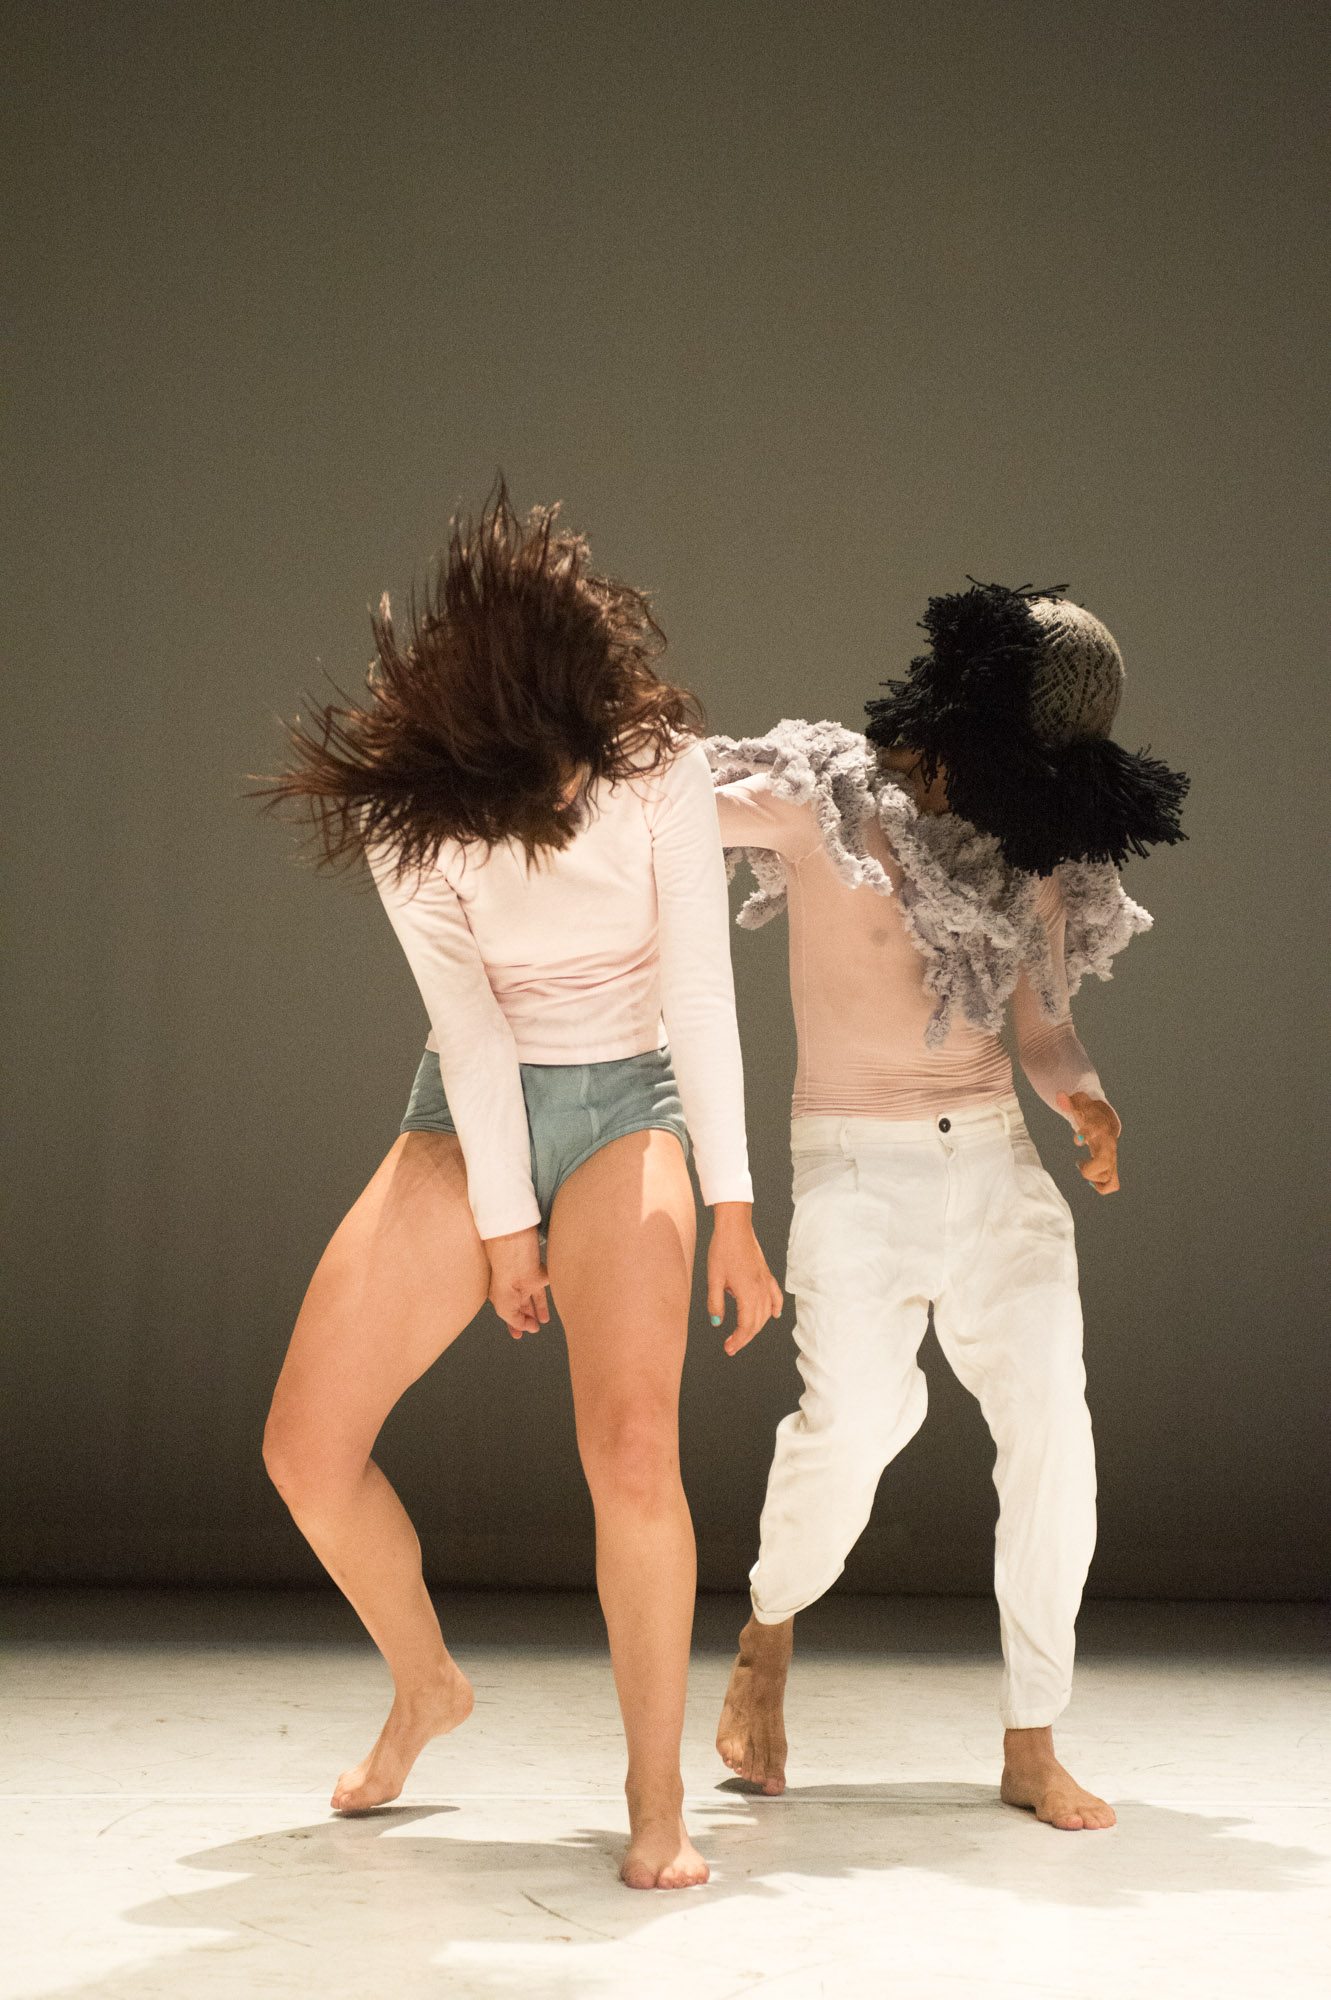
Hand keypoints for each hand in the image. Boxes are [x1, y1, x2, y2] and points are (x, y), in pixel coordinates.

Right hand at [483, 1226, 550, 1336]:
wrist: (514, 1261)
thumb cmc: (504, 1282)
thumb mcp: (505, 1310)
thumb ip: (517, 1322)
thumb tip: (531, 1328)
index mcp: (502, 1295)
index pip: (508, 1312)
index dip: (513, 1324)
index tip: (518, 1336)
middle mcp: (514, 1288)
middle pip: (522, 1305)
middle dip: (527, 1317)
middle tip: (534, 1329)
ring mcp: (527, 1280)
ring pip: (535, 1296)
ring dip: (540, 1308)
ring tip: (544, 1320)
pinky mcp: (541, 1273)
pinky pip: (549, 1282)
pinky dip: (554, 1289)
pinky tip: (558, 1298)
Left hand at [707, 1202, 783, 1354]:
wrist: (735, 1227)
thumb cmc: (722, 1250)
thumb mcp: (713, 1278)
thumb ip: (715, 1302)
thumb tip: (717, 1323)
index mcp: (748, 1292)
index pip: (746, 1325)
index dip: (738, 1340)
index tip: (728, 1348)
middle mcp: (760, 1290)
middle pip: (757, 1323)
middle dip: (745, 1338)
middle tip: (731, 1347)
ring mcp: (766, 1282)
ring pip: (766, 1313)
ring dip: (756, 1326)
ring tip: (744, 1334)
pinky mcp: (766, 1275)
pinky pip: (775, 1297)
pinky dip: (775, 1308)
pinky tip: (774, 1315)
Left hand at [1056, 1092, 1121, 1195]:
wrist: (1106, 1121)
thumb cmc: (1089, 1114)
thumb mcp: (1079, 1104)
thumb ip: (1068, 1102)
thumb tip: (1059, 1096)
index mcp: (1099, 1127)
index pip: (1096, 1131)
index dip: (1085, 1135)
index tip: (1077, 1139)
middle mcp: (1108, 1144)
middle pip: (1106, 1161)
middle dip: (1090, 1169)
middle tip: (1079, 1163)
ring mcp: (1112, 1157)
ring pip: (1109, 1177)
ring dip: (1093, 1177)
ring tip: (1083, 1165)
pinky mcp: (1112, 1166)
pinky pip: (1112, 1184)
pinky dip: (1102, 1187)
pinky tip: (1090, 1180)